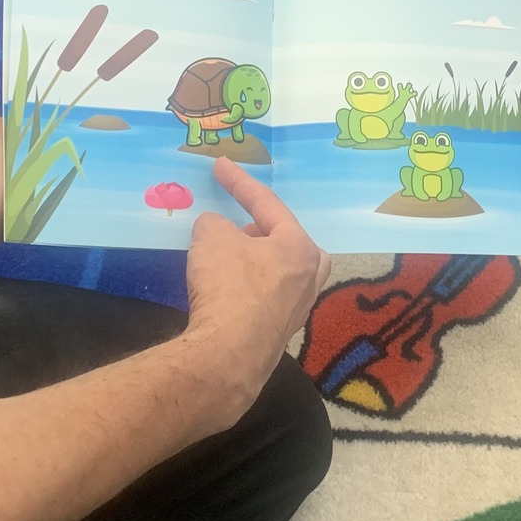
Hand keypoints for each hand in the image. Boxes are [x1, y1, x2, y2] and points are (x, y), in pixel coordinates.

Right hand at [183, 160, 329, 415]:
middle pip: (292, 243)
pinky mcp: (278, 336)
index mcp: (300, 248)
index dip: (239, 183)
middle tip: (244, 227)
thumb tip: (217, 230)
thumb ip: (215, 223)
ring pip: (282, 275)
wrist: (228, 355)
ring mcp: (297, 311)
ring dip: (258, 263)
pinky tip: (227, 295)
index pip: (268, 205)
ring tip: (231, 260)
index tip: (220, 166)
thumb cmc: (228, 286)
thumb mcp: (211, 237)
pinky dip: (249, 290)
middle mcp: (309, 279)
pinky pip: (266, 300)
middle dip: (268, 231)